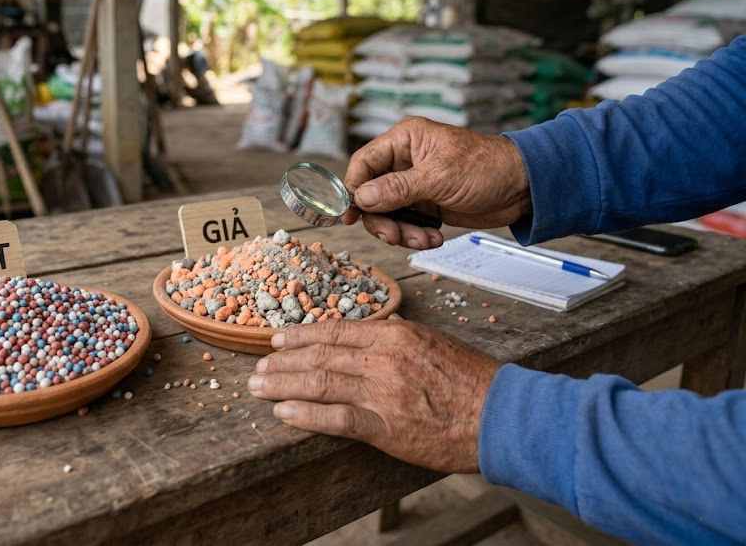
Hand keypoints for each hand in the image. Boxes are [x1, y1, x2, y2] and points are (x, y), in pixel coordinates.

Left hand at [248, 319, 499, 473]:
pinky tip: (284, 414)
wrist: (500, 414)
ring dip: (283, 384)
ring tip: (258, 387)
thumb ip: (394, 339)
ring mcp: (383, 392)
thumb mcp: (431, 342)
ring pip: (321, 383)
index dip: (301, 334)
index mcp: (394, 334)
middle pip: (320, 356)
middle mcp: (384, 358)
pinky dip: (306, 416)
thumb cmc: (470, 380)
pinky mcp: (387, 426)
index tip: (278, 338)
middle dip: (283, 362)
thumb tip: (365, 336)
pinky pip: (337, 418)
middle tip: (257, 366)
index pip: (336, 331)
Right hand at [342, 117, 531, 249]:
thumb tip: (362, 198)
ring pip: (387, 213)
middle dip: (381, 219)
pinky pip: (406, 224)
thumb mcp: (439, 177)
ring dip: (401, 231)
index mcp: (404, 140)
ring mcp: (415, 185)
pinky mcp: (426, 205)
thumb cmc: (487, 168)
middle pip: (371, 194)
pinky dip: (415, 235)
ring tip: (423, 240)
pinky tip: (434, 238)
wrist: (523, 188)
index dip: (352, 188)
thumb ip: (398, 188)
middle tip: (393, 236)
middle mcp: (405, 161)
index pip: (363, 163)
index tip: (351, 214)